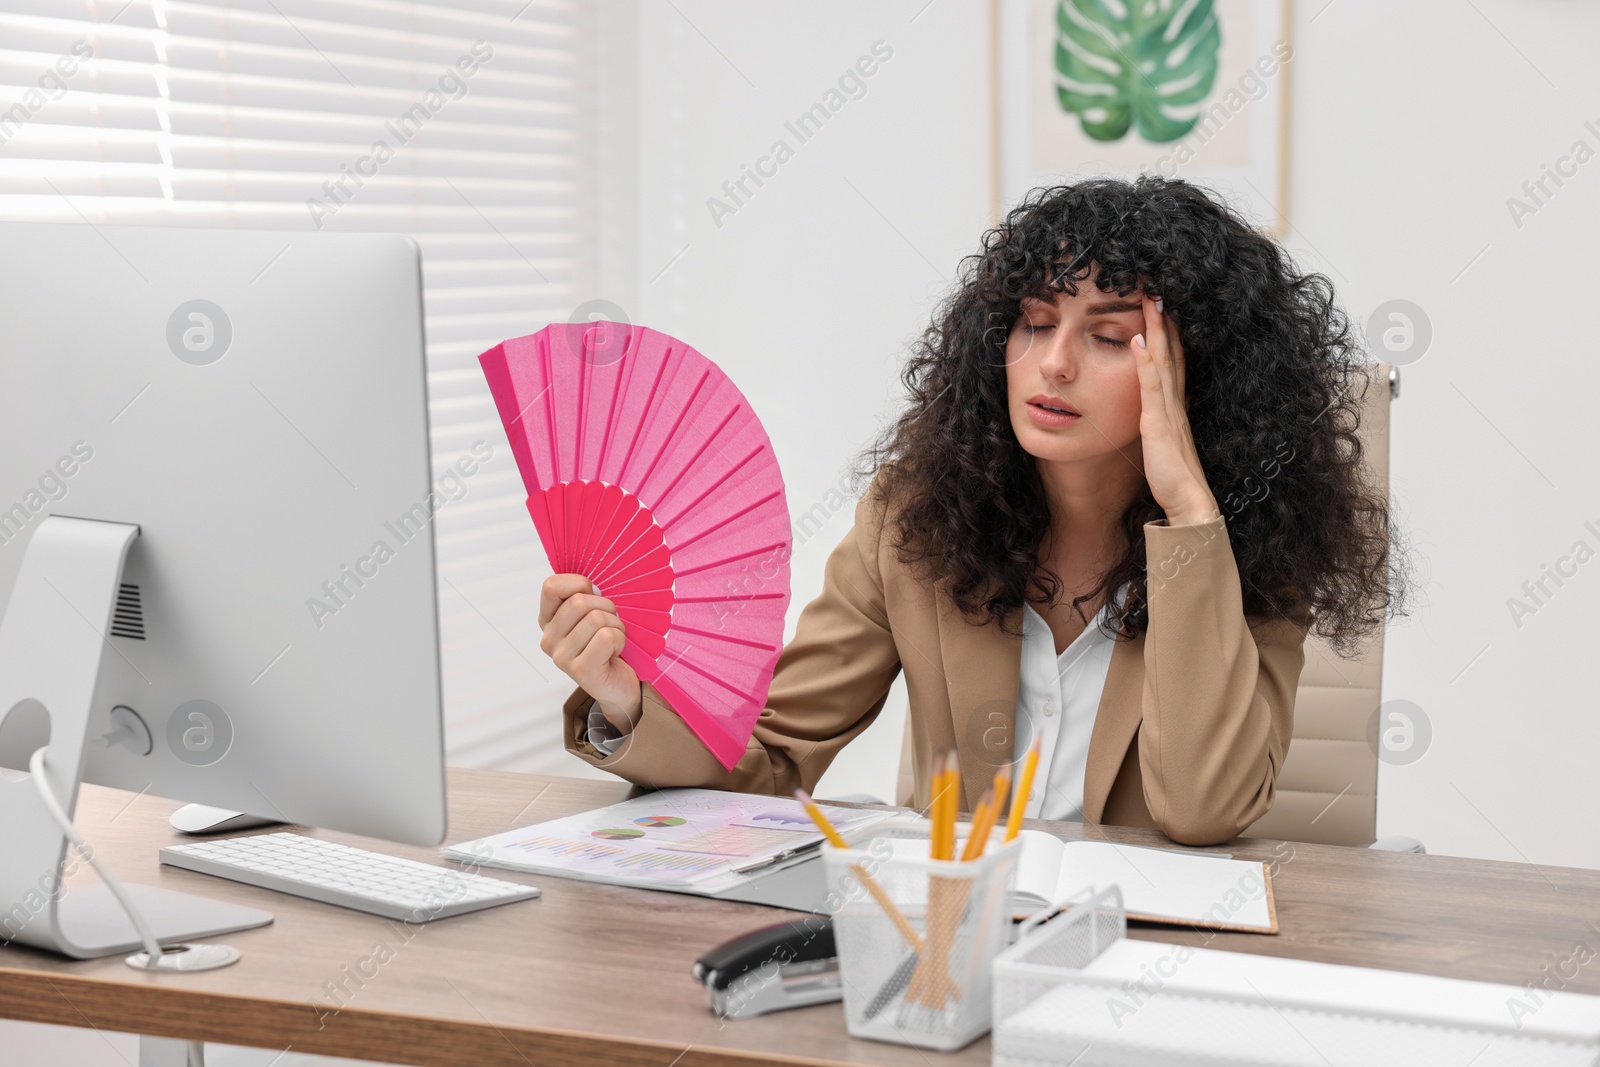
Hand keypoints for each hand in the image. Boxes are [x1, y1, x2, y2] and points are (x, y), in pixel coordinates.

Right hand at [538, 575, 642, 729]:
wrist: (619, 685)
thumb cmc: (608, 643)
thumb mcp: (592, 614)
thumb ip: (585, 596)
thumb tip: (593, 584)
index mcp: (548, 620)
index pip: (551, 586)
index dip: (579, 583)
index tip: (594, 595)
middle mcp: (549, 639)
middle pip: (579, 602)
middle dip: (606, 606)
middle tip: (610, 623)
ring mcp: (561, 657)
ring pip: (596, 619)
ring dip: (616, 625)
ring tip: (613, 639)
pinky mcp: (580, 670)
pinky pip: (606, 637)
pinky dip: (620, 640)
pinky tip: (615, 651)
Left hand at [1134, 294, 1220, 526]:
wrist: (1191, 505)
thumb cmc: (1174, 480)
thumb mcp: (1163, 445)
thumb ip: (1158, 425)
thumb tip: (1148, 414)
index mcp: (1176, 407)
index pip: (1173, 362)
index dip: (1168, 334)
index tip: (1162, 308)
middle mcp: (1176, 403)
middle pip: (1172, 353)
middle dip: (1166, 321)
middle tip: (1160, 289)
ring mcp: (1169, 411)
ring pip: (1164, 361)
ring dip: (1158, 330)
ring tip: (1152, 300)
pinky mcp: (1160, 424)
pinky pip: (1152, 387)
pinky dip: (1146, 362)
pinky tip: (1139, 340)